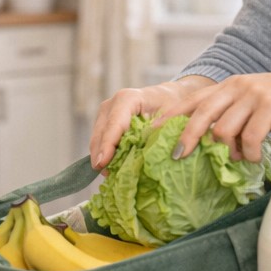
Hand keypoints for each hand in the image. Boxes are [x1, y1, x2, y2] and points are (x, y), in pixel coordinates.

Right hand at [89, 76, 214, 169]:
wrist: (170, 95)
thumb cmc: (173, 105)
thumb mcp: (172, 118)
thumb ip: (158, 134)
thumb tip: (145, 158)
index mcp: (128, 99)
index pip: (114, 125)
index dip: (107, 145)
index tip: (102, 163)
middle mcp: (112, 103)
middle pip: (101, 133)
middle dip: (101, 155)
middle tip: (107, 175)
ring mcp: (106, 111)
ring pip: (97, 137)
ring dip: (101, 155)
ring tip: (110, 174)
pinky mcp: (105, 120)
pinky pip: (100, 139)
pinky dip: (105, 152)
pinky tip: (112, 166)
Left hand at [165, 70, 270, 160]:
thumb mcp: (255, 105)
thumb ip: (234, 120)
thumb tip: (216, 147)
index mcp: (229, 86)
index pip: (191, 101)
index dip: (170, 117)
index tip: (152, 134)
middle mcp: (237, 86)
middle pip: (200, 114)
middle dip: (186, 137)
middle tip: (177, 156)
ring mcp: (253, 95)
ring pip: (224, 129)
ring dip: (228, 151)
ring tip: (238, 158)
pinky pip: (250, 136)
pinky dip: (249, 152)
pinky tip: (255, 158)